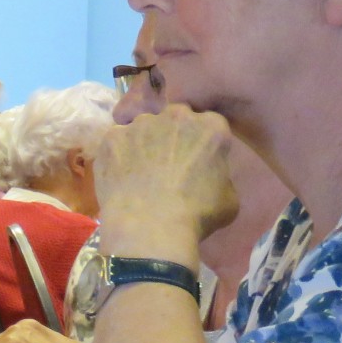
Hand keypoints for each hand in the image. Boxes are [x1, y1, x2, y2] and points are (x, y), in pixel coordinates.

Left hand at [95, 106, 237, 258]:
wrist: (150, 226)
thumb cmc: (198, 215)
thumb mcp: (229, 197)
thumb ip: (219, 173)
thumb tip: (206, 173)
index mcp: (211, 127)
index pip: (209, 124)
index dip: (201, 141)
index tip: (196, 157)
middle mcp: (176, 116)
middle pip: (175, 119)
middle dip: (173, 134)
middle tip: (167, 162)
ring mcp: (140, 123)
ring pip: (143, 128)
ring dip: (143, 143)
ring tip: (139, 172)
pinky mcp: (112, 137)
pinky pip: (117, 142)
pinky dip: (118, 155)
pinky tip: (119, 176)